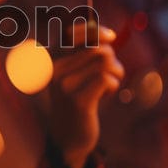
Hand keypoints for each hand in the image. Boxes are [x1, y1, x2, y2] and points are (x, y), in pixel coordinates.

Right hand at [46, 23, 123, 167]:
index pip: (73, 33)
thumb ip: (86, 52)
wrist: (68, 137)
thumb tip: (107, 34)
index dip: (96, 30)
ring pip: (104, 62)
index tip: (111, 36)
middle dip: (111, 58)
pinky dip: (113, 85)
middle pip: (96, 48)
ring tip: (110, 84)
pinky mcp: (77, 100)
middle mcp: (54, 70)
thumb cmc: (78, 99)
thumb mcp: (77, 73)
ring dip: (115, 71)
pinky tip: (106, 95)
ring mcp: (64, 85)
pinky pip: (106, 79)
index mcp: (51, 60)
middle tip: (112, 72)